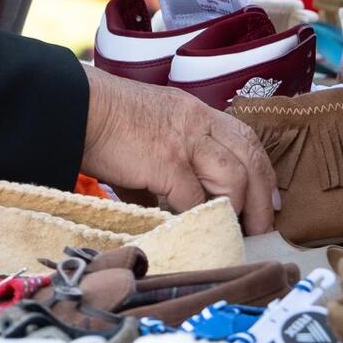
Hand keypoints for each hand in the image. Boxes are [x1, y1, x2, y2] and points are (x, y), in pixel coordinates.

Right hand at [82, 66, 277, 234]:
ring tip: (235, 235)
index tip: (267, 197)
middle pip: (250, 158)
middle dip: (262, 197)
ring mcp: (185, 142)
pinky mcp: (167, 163)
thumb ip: (165, 163)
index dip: (261, 170)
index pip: (244, 138)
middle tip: (262, 226)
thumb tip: (168, 205)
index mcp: (194, 111)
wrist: (74, 106)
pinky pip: (195, 201)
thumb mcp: (146, 130)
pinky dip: (199, 220)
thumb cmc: (100, 119)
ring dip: (239, 212)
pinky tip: (196, 232)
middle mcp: (197, 122)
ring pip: (235, 179)